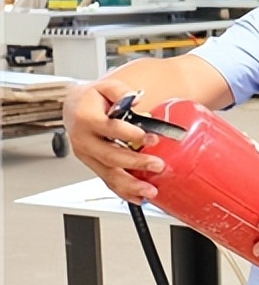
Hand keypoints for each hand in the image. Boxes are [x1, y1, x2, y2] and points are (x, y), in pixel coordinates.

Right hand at [63, 79, 163, 202]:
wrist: (74, 107)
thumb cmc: (93, 98)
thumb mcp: (107, 87)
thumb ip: (122, 92)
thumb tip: (136, 100)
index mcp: (86, 118)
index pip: (110, 128)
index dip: (131, 134)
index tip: (150, 138)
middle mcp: (84, 140)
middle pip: (110, 156)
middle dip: (135, 163)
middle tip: (157, 165)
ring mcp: (87, 155)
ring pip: (108, 173)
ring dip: (130, 184)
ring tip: (150, 190)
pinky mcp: (93, 164)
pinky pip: (107, 181)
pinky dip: (123, 192)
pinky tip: (138, 198)